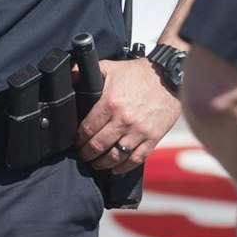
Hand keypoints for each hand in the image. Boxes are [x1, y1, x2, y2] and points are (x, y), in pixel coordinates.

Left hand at [77, 57, 178, 173]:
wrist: (169, 77)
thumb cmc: (138, 73)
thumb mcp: (109, 67)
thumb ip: (85, 72)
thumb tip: (66, 76)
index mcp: (110, 103)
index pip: (87, 129)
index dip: (78, 139)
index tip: (75, 143)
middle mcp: (124, 119)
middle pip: (98, 145)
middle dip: (86, 154)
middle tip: (83, 155)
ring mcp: (139, 130)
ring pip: (115, 156)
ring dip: (102, 164)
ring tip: (96, 164)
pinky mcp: (153, 137)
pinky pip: (135, 159)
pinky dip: (123, 168)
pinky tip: (115, 169)